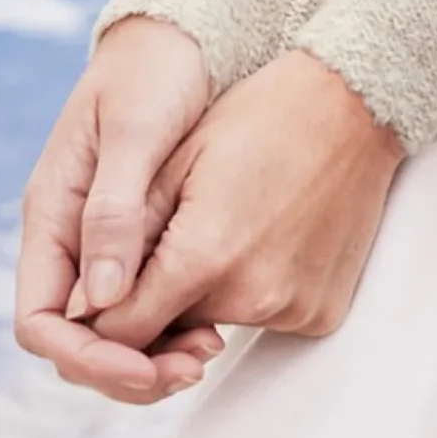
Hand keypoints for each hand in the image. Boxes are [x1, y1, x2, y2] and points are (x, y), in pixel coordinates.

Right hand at [15, 13, 223, 404]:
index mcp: (51, 214)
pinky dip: (172, 322)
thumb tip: (101, 300)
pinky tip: (213, 325)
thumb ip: (115, 211)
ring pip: (114, 326)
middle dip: (124, 367)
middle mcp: (72, 236)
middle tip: (189, 371)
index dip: (83, 357)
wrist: (185, 31)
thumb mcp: (136, 133)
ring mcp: (107, 238)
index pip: (41, 320)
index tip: (138, 368)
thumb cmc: (154, 69)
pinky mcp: (147, 235)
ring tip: (207, 354)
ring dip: (152, 352)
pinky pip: (147, 298)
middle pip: (78, 337)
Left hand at [84, 49, 404, 363]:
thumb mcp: (178, 162)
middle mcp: (252, 297)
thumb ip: (124, 239)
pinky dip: (252, 287)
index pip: (121, 332)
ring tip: (227, 221)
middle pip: (169, 330)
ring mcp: (293, 310)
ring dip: (205, 291)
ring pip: (215, 323)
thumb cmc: (260, 118)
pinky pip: (263, 317)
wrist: (356, 105)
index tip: (105, 284)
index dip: (101, 315)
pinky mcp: (321, 314)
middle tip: (175, 232)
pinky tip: (264, 233)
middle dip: (156, 295)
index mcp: (204, 257)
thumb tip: (80, 308)